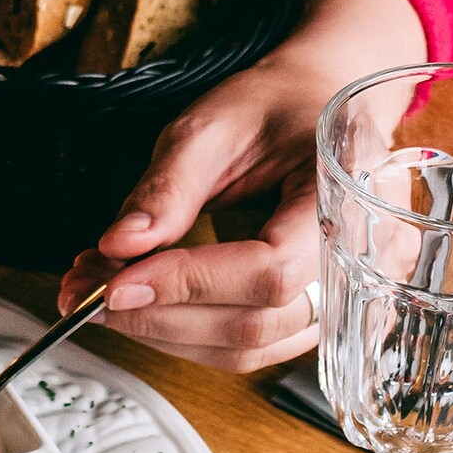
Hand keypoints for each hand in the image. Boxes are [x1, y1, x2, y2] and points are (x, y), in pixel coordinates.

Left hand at [57, 0, 426, 371]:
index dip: (188, 284)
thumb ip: (167, 186)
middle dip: (158, 315)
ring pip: (248, 349)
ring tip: (102, 290)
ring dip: (162, 331)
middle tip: (88, 287)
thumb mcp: (213, 123)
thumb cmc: (274, 107)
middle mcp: (364, 259)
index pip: (270, 270)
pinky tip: (142, 301)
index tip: (114, 282)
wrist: (320, 104)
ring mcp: (346, 296)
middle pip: (256, 324)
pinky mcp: (314, 315)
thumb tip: (118, 246)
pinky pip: (249, 348)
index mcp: (349, 195)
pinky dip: (184, 333)